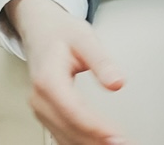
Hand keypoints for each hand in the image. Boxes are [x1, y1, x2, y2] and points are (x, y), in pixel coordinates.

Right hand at [7, 0, 128, 144]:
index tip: (117, 136)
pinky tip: (98, 142)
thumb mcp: (85, 38)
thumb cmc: (61, 32)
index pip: (74, 111)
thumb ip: (102, 61)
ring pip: (64, 137)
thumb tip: (118, 82)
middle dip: (96, 141)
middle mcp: (40, 98)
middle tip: (123, 143)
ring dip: (90, 144)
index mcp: (48, 79)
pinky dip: (81, 141)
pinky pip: (62, 134)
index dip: (96, 127)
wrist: (40, 29)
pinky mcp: (46, 113)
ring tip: (116, 143)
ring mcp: (40, 108)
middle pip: (69, 129)